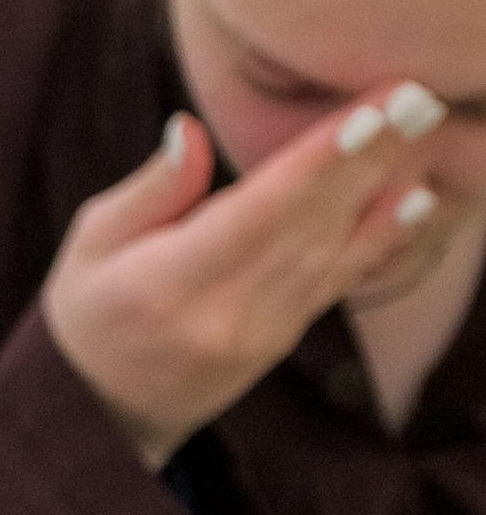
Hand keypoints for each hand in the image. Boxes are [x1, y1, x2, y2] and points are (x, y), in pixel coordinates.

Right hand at [44, 90, 445, 467]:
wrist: (102, 419)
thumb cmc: (88, 314)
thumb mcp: (90, 244)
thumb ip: (149, 190)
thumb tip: (192, 131)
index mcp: (170, 284)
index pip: (258, 213)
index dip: (318, 161)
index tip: (370, 112)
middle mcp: (228, 313)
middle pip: (310, 224)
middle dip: (370, 155)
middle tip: (420, 95)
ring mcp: (264, 332)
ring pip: (334, 248)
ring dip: (386, 185)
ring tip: (427, 125)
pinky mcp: (285, 337)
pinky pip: (340, 280)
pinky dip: (383, 238)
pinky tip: (418, 200)